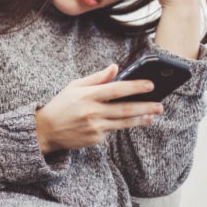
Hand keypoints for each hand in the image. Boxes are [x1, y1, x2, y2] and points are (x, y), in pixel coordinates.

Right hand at [35, 64, 164, 153]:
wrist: (46, 130)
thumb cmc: (61, 105)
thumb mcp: (75, 86)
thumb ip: (97, 78)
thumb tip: (115, 67)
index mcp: (88, 95)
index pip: (117, 89)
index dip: (135, 87)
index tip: (150, 85)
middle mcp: (92, 112)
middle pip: (125, 109)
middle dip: (145, 107)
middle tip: (160, 105)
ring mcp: (94, 127)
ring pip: (123, 123)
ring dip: (141, 119)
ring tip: (153, 115)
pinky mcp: (95, 139)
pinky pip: (111, 131)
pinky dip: (120, 125)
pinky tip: (128, 122)